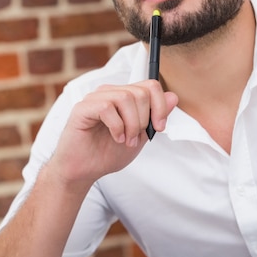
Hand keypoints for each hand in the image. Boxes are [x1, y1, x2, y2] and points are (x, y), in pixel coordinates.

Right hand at [50, 80, 176, 186]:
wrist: (83, 170)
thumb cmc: (106, 153)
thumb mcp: (140, 136)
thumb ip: (154, 117)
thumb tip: (173, 97)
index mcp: (123, 97)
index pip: (150, 86)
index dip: (160, 106)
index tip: (159, 127)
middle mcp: (109, 93)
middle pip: (140, 92)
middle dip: (144, 120)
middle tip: (135, 139)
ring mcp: (95, 98)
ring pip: (126, 97)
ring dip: (131, 124)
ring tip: (126, 140)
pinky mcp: (83, 108)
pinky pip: (107, 107)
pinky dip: (116, 126)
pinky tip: (115, 137)